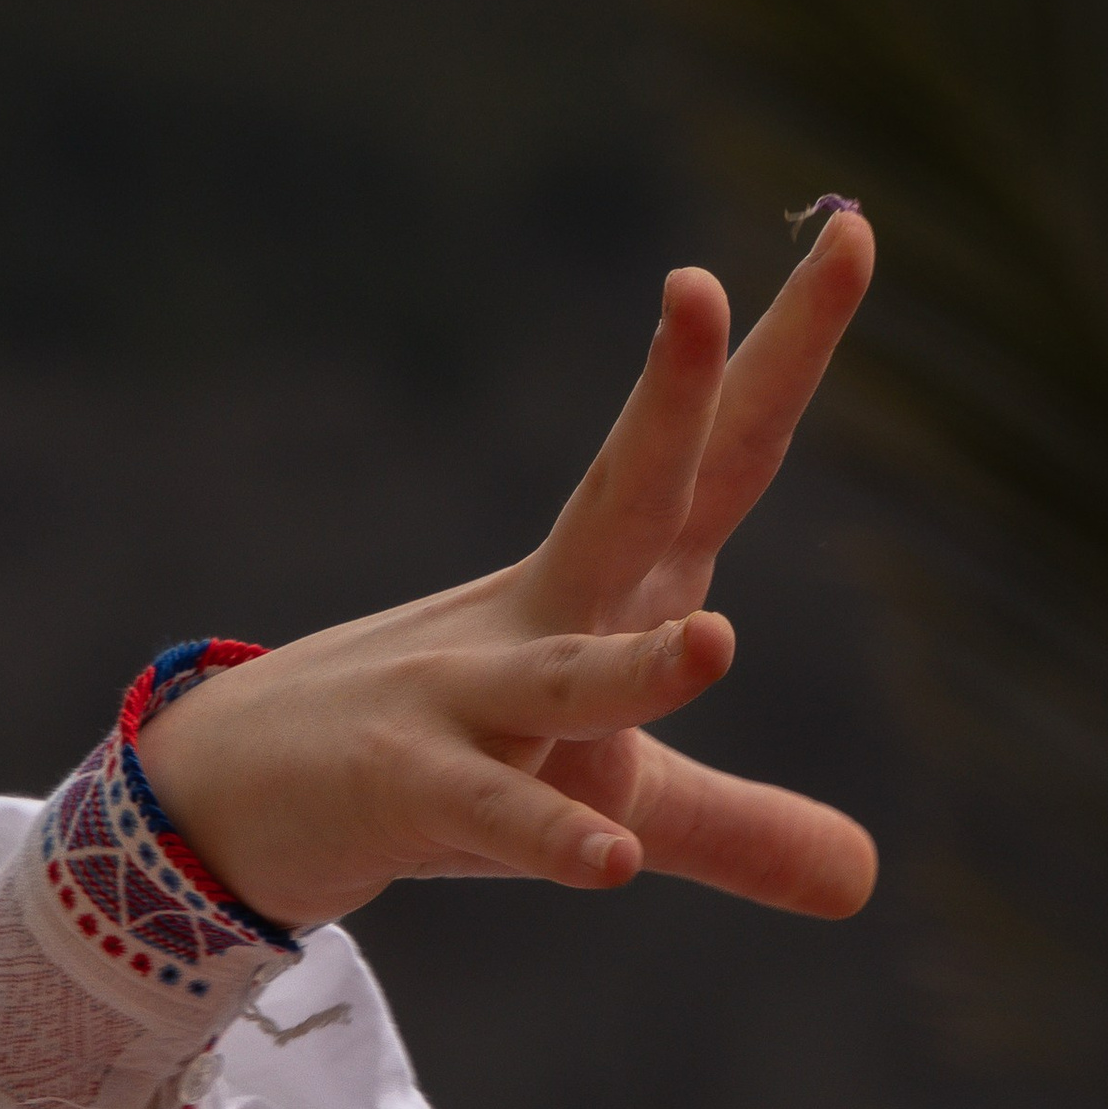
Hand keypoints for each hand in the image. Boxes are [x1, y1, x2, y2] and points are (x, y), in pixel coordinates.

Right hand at [133, 210, 878, 928]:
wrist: (242, 793)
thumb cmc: (450, 768)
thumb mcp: (615, 795)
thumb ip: (740, 827)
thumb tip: (865, 881)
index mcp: (613, 588)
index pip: (717, 457)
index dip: (783, 353)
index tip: (850, 227)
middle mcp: (547, 615)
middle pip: (630, 499)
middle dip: (675, 402)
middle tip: (703, 286)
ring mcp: (469, 698)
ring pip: (566, 675)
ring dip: (639, 669)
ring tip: (718, 650)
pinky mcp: (413, 790)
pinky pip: (493, 816)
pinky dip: (548, 836)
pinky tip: (612, 861)